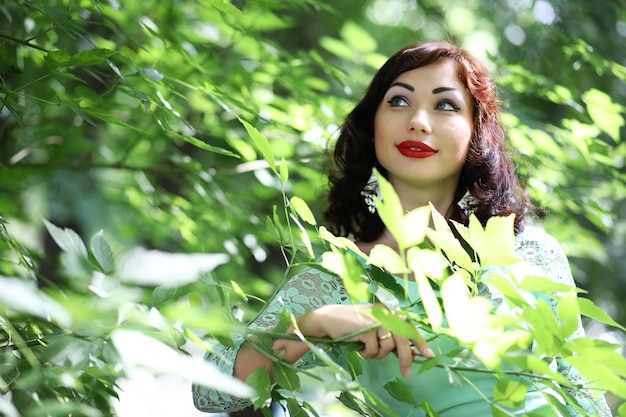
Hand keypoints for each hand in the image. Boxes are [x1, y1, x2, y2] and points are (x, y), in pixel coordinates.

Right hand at [293, 304, 433, 377]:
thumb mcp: (373, 328)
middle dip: (406, 358)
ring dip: (377, 354)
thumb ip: (389, 336)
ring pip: (387, 347)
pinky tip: (358, 345)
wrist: (328, 319)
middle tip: (407, 373)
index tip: (428, 356)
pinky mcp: (367, 328)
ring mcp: (376, 320)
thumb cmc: (351, 325)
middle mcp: (385, 314)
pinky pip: (373, 350)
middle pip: (402, 339)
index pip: (408, 327)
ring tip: (366, 348)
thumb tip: (410, 352)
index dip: (419, 342)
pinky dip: (367, 353)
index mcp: (388, 312)